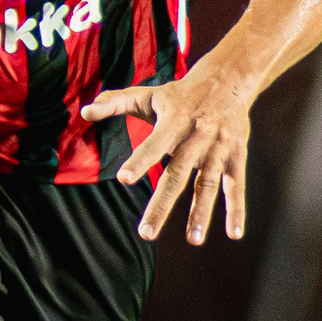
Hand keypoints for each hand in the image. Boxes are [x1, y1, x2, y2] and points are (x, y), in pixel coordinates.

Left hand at [81, 65, 256, 244]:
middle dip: (162, 204)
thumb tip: (84, 112)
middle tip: (146, 233)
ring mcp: (218, 149)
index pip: (154, 143)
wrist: (228, 80)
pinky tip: (234, 234)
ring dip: (201, 212)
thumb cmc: (180, 93)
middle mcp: (197, 136)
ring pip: (208, 184)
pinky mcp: (235, 156)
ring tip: (193, 240)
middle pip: (178, 174)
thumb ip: (116, 103)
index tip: (124, 179)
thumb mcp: (149, 94)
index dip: (140, 159)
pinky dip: (236, 210)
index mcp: (174, 120)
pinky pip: (235, 186)